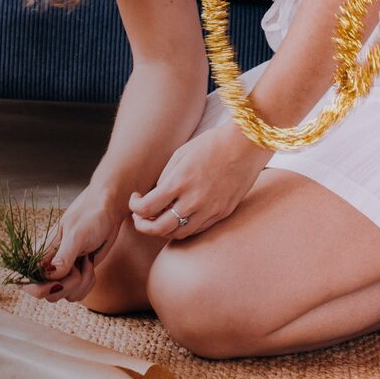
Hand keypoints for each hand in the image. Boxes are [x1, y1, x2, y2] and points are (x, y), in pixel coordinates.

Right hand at [24, 183, 121, 303]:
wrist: (108, 212)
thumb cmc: (90, 216)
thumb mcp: (77, 235)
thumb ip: (63, 256)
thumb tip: (49, 276)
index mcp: (41, 252)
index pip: (27, 280)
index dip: (38, 288)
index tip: (57, 281)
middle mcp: (49, 265)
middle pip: (48, 294)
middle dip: (67, 285)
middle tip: (77, 266)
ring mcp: (63, 272)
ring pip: (64, 296)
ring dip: (81, 284)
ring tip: (87, 260)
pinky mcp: (76, 276)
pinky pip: (78, 294)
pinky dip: (88, 284)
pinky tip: (90, 265)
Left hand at [128, 120, 269, 240]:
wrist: (244, 146)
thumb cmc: (210, 145)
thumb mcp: (180, 155)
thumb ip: (165, 178)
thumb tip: (154, 197)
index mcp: (179, 182)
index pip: (147, 207)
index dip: (135, 207)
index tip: (135, 200)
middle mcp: (194, 200)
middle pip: (160, 228)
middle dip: (143, 226)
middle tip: (139, 217)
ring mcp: (210, 210)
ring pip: (179, 233)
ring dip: (163, 230)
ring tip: (157, 220)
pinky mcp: (223, 213)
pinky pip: (198, 230)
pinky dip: (183, 228)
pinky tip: (179, 219)